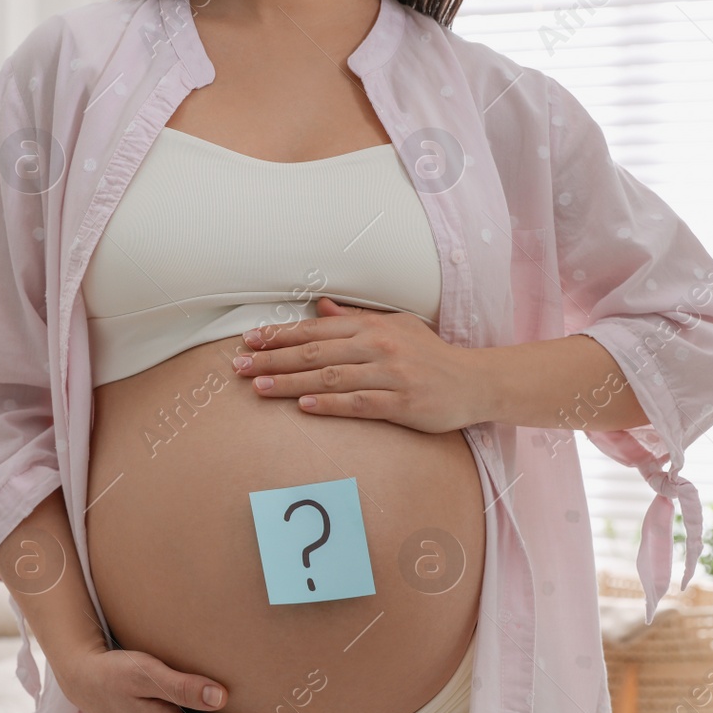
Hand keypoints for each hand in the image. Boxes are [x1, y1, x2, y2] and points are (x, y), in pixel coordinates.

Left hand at [234, 297, 479, 432]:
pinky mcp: (401, 403)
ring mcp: (390, 374)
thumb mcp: (395, 326)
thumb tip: (319, 306)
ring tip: (259, 387)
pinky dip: (329, 405)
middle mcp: (378, 346)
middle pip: (315, 351)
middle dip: (273, 358)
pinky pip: (358, 403)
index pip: (316, 328)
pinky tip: (303, 407)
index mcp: (373, 326)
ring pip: (330, 377)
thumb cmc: (430, 355)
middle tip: (239, 366)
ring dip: (290, 382)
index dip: (280, 335)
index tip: (250, 341)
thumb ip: (355, 318)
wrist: (473, 382)